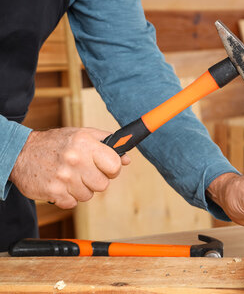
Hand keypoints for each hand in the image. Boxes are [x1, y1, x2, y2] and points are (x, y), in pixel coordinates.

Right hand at [10, 128, 129, 208]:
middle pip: (103, 184)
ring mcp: (64, 177)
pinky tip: (61, 185)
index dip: (113, 168)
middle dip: (96, 180)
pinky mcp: (53, 192)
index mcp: (85, 144)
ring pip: (88, 196)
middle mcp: (75, 160)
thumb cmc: (56, 143)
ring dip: (81, 189)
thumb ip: (107, 143)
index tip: (106, 167)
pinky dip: (68, 197)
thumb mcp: (82, 134)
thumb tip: (127, 158)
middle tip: (86, 173)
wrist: (21, 153)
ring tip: (71, 177)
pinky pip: (72, 203)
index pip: (115, 165)